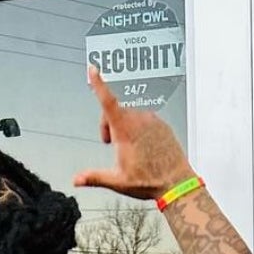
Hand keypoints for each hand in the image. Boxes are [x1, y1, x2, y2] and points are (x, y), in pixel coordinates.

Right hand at [74, 66, 193, 201]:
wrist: (176, 183)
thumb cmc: (149, 181)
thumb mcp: (118, 181)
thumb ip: (95, 177)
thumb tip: (77, 180)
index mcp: (125, 130)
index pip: (107, 101)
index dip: (98, 84)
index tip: (93, 69)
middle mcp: (139, 120)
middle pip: (116, 111)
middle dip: (108, 125)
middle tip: (110, 144)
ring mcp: (152, 120)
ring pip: (131, 115)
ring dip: (125, 126)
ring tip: (129, 148)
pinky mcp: (162, 124)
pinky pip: (145, 120)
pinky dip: (139, 128)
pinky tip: (143, 147)